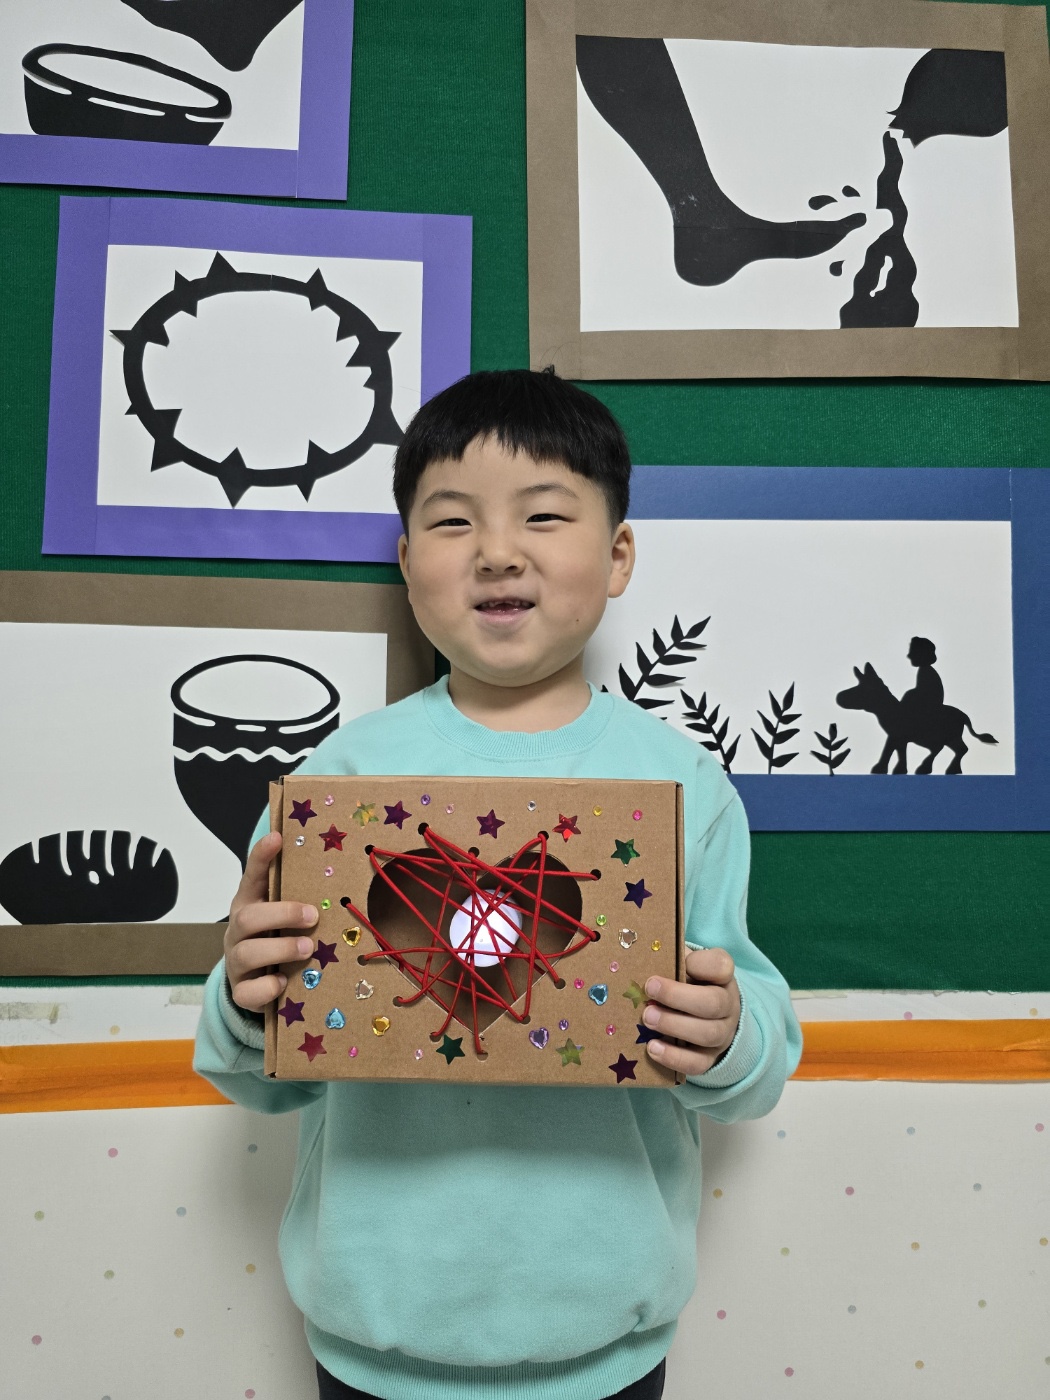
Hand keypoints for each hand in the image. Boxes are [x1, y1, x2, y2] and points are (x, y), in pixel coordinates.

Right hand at [224, 831, 317, 1012]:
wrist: (255, 981)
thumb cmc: (276, 937)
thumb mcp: (284, 913)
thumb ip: (300, 894)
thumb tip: (336, 866)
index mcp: (250, 904)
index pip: (251, 876)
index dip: (261, 857)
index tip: (277, 837)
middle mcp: (239, 931)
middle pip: (246, 918)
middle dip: (281, 915)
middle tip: (313, 916)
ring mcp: (237, 962)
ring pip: (246, 953)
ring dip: (281, 949)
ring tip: (308, 949)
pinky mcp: (242, 992)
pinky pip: (247, 992)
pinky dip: (268, 987)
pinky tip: (286, 981)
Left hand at [641, 947, 740, 1076]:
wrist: (705, 1017)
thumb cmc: (687, 984)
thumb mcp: (683, 965)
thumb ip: (671, 958)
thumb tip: (643, 952)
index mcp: (721, 976)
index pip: (722, 966)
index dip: (702, 964)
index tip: (680, 960)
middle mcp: (728, 1005)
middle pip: (714, 1003)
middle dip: (678, 997)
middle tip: (649, 989)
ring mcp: (722, 1033)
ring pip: (708, 1034)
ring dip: (674, 1025)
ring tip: (647, 1018)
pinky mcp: (710, 1058)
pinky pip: (698, 1063)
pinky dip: (674, 1057)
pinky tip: (652, 1048)